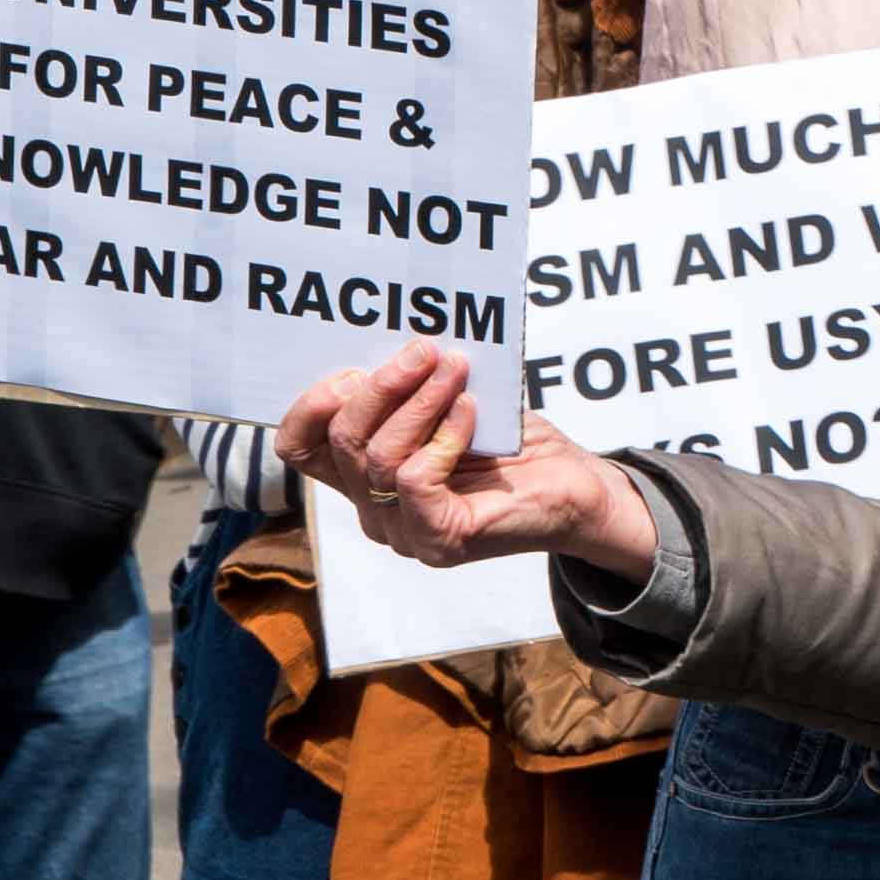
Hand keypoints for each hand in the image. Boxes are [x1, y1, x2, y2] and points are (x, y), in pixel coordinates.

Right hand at [278, 340, 659, 583]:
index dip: (308, 407)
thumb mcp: (457, 402)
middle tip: (423, 350)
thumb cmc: (516, 445)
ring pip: (377, 456)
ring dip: (420, 400)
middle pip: (341, 442)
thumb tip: (398, 340)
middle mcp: (374, 509)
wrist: (579, 489)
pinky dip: (444, 435)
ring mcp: (403, 530)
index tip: (351, 366)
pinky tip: (472, 411)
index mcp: (364, 476)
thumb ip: (419, 386)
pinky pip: (415, 479)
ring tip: (457, 368)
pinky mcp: (439, 539)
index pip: (300, 448)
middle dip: (380, 386)